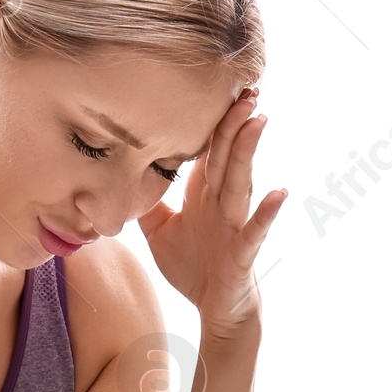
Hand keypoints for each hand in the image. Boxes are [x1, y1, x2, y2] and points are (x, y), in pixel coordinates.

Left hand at [134, 87, 285, 335]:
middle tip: (243, 85)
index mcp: (203, 192)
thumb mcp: (157, 230)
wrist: (214, 307)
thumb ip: (143, 200)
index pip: (206, 148)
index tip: (213, 84)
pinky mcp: (243, 250)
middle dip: (233, 121)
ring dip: (249, 150)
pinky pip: (256, 229)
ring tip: (258, 119)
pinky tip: (279, 193)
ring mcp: (235, 224)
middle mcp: (221, 201)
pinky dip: (267, 212)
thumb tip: (112, 174)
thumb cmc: (192, 265)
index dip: (209, 119)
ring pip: (241, 181)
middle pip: (226, 154)